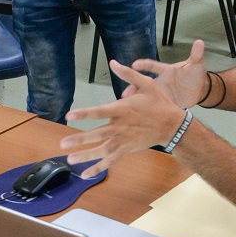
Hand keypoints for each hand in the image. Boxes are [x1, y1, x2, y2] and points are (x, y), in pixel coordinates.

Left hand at [63, 61, 186, 177]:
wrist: (172, 125)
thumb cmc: (159, 102)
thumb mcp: (147, 83)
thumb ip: (128, 74)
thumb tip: (113, 62)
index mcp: (122, 110)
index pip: (99, 111)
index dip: (84, 114)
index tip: (70, 116)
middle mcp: (120, 126)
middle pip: (97, 134)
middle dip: (79, 139)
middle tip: (63, 144)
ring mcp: (123, 140)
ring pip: (101, 149)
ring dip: (85, 155)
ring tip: (70, 160)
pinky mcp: (126, 150)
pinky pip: (110, 161)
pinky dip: (97, 168)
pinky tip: (85, 174)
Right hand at [122, 39, 211, 109]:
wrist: (200, 89)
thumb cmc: (195, 74)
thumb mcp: (197, 64)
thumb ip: (197, 54)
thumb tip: (200, 42)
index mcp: (166, 70)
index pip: (153, 65)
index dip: (144, 64)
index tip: (134, 65)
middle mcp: (161, 82)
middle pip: (144, 84)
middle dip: (134, 88)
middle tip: (125, 94)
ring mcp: (162, 93)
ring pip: (146, 97)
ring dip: (137, 102)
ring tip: (127, 108)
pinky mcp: (165, 104)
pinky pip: (155, 108)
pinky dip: (148, 112)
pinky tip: (140, 118)